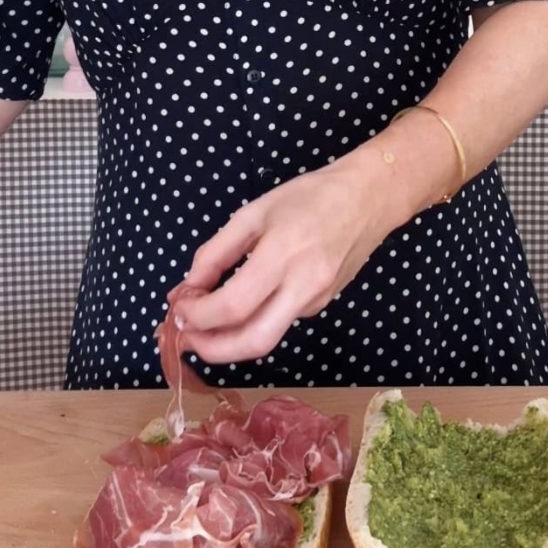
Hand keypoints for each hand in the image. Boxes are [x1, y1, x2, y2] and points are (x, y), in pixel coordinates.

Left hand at [170, 159, 397, 363]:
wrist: (369, 200)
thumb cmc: (310, 197)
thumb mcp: (253, 213)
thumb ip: (216, 252)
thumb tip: (190, 287)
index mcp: (282, 255)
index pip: (232, 306)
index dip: (198, 316)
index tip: (178, 308)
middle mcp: (303, 286)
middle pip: (253, 342)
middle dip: (212, 350)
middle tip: (185, 339)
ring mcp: (315, 301)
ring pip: (266, 338)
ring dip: (228, 341)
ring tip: (202, 325)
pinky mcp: (321, 306)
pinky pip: (279, 322)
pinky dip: (251, 322)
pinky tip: (238, 306)